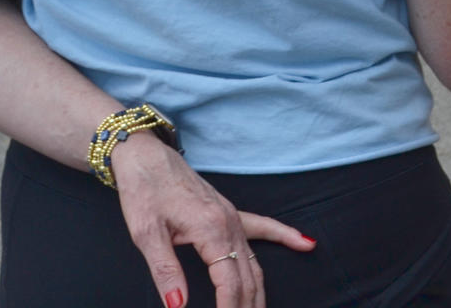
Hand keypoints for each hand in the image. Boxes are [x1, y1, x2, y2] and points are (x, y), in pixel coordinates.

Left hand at [111, 135, 314, 307]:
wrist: (147, 157)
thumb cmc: (144, 192)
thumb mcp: (146, 234)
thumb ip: (166, 271)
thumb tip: (177, 306)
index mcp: (211, 230)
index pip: (229, 282)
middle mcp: (230, 224)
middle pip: (247, 277)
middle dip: (248, 306)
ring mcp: (234, 217)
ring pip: (255, 262)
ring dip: (260, 292)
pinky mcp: (231, 213)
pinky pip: (264, 228)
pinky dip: (285, 237)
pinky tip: (306, 244)